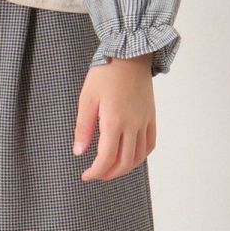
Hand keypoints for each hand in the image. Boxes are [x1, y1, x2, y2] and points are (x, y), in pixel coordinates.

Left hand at [72, 54, 155, 180]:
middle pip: (124, 162)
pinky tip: (130, 156)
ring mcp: (144, 121)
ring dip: (124, 168)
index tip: (86, 175)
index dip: (96, 172)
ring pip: (138, 156)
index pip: (107, 158)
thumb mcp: (87, 99)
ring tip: (111, 169)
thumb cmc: (105, 73)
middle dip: (108, 174)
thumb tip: (78, 152)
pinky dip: (140, 156)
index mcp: (114, 121)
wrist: (130, 55)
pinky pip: (150, 144)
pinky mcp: (151, 117)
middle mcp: (132, 124)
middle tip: (96, 174)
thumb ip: (83, 128)